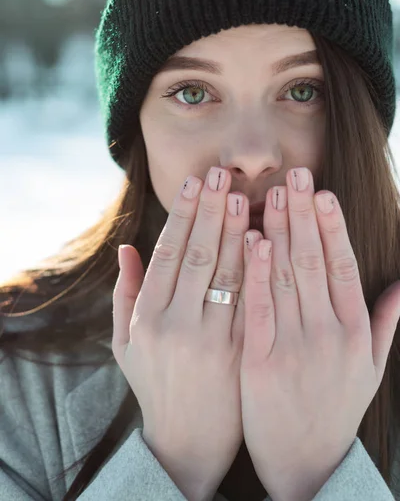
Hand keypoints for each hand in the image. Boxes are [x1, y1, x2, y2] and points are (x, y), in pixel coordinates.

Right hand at [112, 166, 250, 500]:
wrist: (188, 440)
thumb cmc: (154, 384)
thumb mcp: (125, 342)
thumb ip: (124, 293)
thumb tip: (125, 247)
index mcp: (147, 317)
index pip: (167, 253)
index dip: (183, 215)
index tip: (195, 183)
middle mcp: (176, 324)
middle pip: (198, 255)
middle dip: (211, 211)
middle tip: (222, 175)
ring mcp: (210, 339)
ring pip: (228, 273)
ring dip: (238, 231)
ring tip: (245, 196)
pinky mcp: (239, 352)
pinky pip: (251, 301)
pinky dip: (257, 268)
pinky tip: (264, 239)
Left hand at [240, 167, 399, 500]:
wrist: (307, 465)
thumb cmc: (336, 409)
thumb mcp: (372, 369)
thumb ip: (386, 324)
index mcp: (355, 332)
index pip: (344, 267)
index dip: (334, 227)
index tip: (324, 192)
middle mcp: (329, 335)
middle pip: (315, 263)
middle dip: (305, 215)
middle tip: (295, 176)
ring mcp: (294, 348)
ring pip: (286, 278)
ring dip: (280, 232)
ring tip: (273, 195)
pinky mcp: (260, 363)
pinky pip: (257, 308)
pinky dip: (256, 272)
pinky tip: (252, 240)